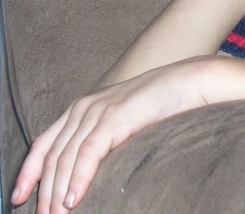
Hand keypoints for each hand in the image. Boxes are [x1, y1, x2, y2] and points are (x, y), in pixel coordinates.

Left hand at [11, 58, 211, 212]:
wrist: (186, 82)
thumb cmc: (160, 104)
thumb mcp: (122, 119)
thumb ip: (102, 136)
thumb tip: (91, 168)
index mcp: (81, 108)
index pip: (43, 144)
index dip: (28, 173)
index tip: (18, 198)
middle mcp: (83, 108)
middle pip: (51, 157)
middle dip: (42, 191)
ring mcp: (97, 112)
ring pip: (65, 159)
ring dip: (56, 193)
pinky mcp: (114, 118)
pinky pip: (88, 154)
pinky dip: (78, 180)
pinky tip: (73, 200)